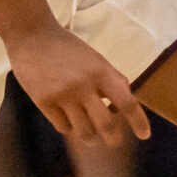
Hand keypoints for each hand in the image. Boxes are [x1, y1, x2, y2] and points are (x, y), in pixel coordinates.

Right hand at [6, 22, 148, 144]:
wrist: (31, 35)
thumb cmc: (66, 46)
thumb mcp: (94, 58)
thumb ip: (111, 78)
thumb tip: (125, 101)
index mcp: (100, 72)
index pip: (126, 102)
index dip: (138, 122)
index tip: (145, 135)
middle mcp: (83, 85)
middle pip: (105, 125)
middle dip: (113, 138)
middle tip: (113, 141)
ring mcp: (62, 95)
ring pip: (84, 132)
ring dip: (91, 138)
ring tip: (91, 138)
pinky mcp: (43, 102)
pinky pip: (63, 127)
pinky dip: (70, 127)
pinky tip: (69, 120)